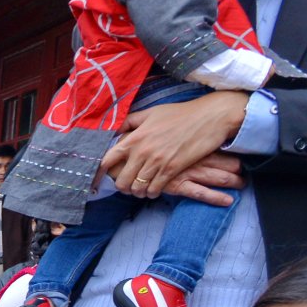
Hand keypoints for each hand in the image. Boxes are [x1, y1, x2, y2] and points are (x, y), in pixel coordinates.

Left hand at [102, 92, 249, 198]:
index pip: (106, 160)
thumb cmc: (180, 114)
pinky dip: (152, 192)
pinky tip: (154, 189)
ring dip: (137, 191)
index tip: (96, 180)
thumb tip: (113, 129)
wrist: (210, 116)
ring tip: (140, 189)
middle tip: (127, 186)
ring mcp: (157, 161)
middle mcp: (142, 150)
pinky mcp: (172, 169)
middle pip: (121, 180)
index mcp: (135, 137)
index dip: (98, 173)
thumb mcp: (151, 113)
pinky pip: (154, 189)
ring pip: (137, 188)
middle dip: (122, 186)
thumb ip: (131, 122)